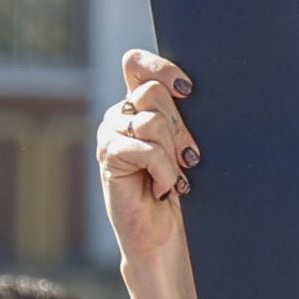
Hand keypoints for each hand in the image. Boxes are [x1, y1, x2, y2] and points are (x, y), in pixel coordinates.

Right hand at [96, 49, 202, 262]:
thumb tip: (191, 90)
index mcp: (139, 105)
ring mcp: (110, 134)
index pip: (136, 63)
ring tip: (175, 179)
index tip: (188, 90)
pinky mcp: (108, 156)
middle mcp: (121, 115)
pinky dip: (164, 171)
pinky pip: (145, 149)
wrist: (165, 235)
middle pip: (154, 92)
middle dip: (181, 127)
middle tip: (189, 158)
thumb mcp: (186, 145)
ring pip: (152, 122)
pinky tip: (161, 189)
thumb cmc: (182, 190)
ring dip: (173, 155)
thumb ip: (182, 116)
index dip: (160, 67)